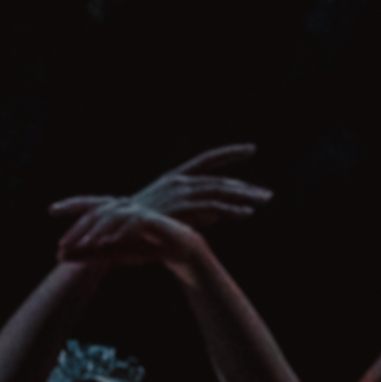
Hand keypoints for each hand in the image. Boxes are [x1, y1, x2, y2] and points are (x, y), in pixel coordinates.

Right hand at [57, 144, 267, 263]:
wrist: (113, 232)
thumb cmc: (136, 227)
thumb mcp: (170, 215)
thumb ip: (196, 212)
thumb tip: (215, 214)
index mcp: (174, 178)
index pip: (206, 160)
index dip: (228, 154)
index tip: (251, 149)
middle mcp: (179, 181)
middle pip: (220, 181)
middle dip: (245, 188)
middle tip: (268, 195)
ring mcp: (180, 193)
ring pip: (219, 191)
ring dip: (244, 197)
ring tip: (265, 202)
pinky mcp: (182, 207)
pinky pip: (213, 206)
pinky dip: (231, 209)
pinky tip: (247, 214)